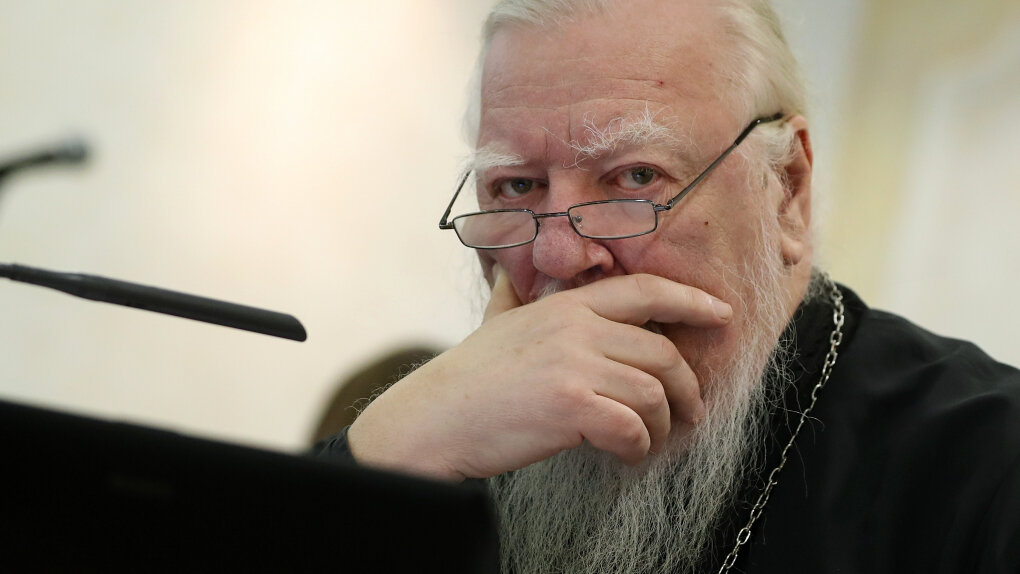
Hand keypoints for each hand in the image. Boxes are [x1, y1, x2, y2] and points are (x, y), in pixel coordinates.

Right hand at [347, 269, 731, 480]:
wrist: (433, 419)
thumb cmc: (468, 377)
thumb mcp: (495, 322)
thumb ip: (513, 295)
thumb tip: (508, 270)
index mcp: (565, 306)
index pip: (644, 291)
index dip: (691, 300)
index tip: (721, 314)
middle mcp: (575, 327)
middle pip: (662, 352)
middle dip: (686, 388)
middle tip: (689, 412)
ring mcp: (574, 365)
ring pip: (654, 394)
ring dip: (662, 426)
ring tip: (647, 442)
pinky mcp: (572, 406)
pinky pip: (634, 428)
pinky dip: (639, 448)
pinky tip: (625, 455)